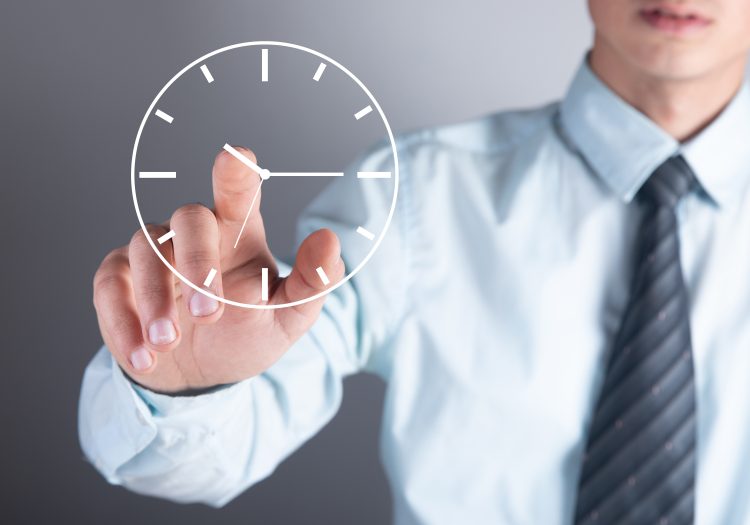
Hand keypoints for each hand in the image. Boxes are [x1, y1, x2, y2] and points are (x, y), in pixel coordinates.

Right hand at [93, 146, 344, 392]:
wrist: (203, 377)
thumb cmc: (246, 335)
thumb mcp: (288, 319)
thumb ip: (311, 283)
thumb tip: (330, 241)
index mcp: (240, 233)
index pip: (239, 192)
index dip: (237, 173)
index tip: (236, 157)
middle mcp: (197, 235)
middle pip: (188, 219)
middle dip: (196, 263)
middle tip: (207, 313)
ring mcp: (155, 255)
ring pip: (145, 248)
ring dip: (154, 297)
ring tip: (168, 342)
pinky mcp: (119, 280)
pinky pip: (110, 285)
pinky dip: (123, 321)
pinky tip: (144, 356)